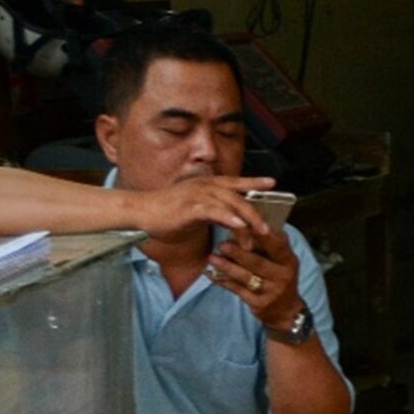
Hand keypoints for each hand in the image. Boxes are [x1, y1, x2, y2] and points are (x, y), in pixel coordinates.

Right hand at [123, 176, 273, 239]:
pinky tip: (239, 226)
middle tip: (269, 227)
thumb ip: (213, 213)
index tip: (272, 182)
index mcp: (207, 186)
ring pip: (230, 203)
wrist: (141, 211)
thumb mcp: (195, 210)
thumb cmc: (166, 213)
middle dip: (256, 211)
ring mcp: (198, 195)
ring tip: (260, 232)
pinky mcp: (190, 207)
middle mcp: (205, 186)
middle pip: (238, 195)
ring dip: (248, 218)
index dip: (254, 181)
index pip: (235, 182)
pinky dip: (228, 218)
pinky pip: (214, 211)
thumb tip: (230, 221)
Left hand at [207, 223, 302, 328]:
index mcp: (289, 261)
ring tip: (212, 257)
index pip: (277, 246)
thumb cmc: (279, 277)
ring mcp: (271, 292)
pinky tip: (211, 274)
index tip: (244, 225)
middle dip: (238, 253)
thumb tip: (249, 222)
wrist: (286, 312)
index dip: (261, 236)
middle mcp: (282, 277)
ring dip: (227, 267)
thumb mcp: (283, 260)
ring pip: (246, 277)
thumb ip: (270, 244)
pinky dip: (223, 281)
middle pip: (258, 263)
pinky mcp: (259, 304)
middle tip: (221, 244)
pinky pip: (238, 291)